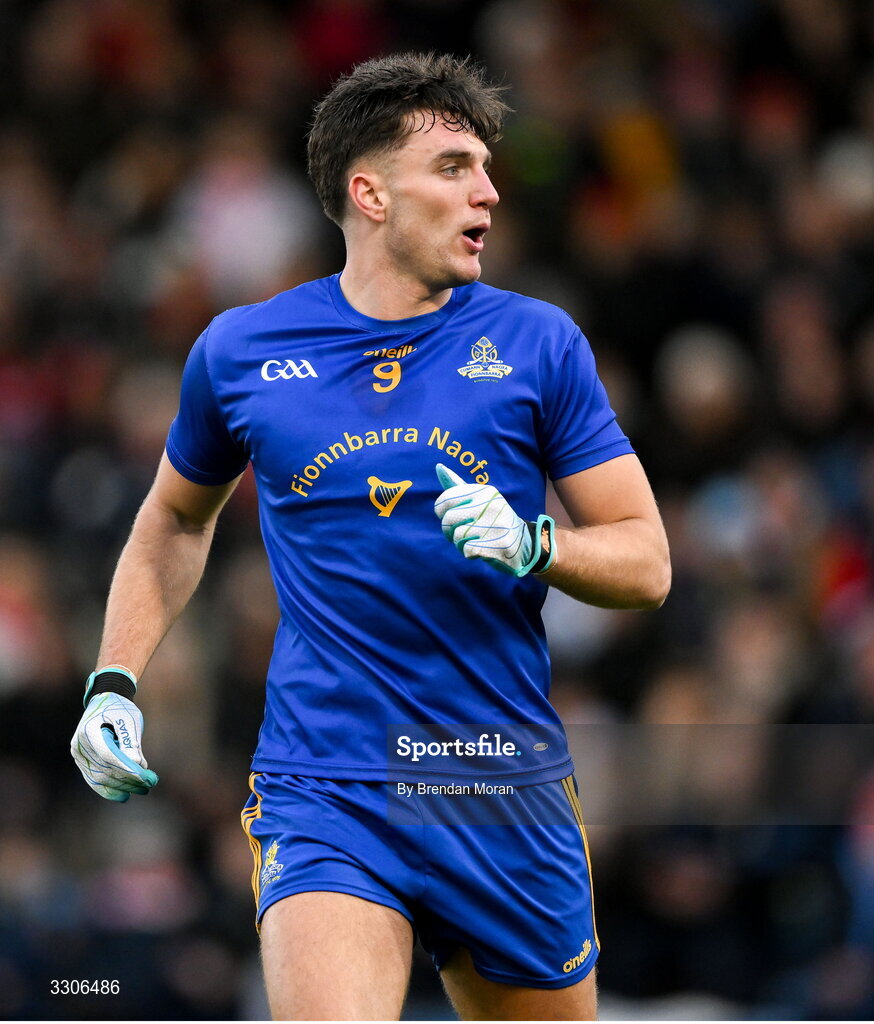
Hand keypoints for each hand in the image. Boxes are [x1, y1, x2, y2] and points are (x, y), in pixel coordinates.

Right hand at [71, 689, 157, 801]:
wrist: (104, 700)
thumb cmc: (119, 708)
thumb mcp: (129, 718)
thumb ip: (131, 741)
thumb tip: (138, 765)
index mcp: (89, 730)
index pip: (108, 755)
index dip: (127, 768)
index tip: (146, 776)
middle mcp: (79, 745)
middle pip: (105, 769)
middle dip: (129, 779)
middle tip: (151, 784)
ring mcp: (79, 755)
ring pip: (99, 778)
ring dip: (122, 787)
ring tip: (143, 790)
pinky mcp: (82, 762)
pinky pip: (94, 780)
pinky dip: (109, 789)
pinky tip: (124, 795)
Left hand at [433, 463, 554, 576]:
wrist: (523, 542)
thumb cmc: (492, 519)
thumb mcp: (478, 499)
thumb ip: (457, 486)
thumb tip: (438, 467)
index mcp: (485, 491)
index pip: (446, 499)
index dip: (442, 512)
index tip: (453, 516)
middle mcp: (492, 505)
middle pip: (448, 520)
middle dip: (450, 531)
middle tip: (465, 532)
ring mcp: (497, 525)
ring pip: (457, 537)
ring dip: (461, 543)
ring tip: (476, 540)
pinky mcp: (499, 545)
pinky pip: (467, 550)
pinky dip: (470, 553)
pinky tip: (482, 550)